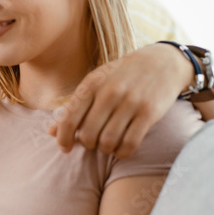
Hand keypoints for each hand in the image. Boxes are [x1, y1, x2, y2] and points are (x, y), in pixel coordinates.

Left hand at [47, 43, 192, 157]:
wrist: (162, 62)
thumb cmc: (122, 76)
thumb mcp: (96, 83)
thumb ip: (74, 107)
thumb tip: (51, 132)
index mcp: (92, 85)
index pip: (69, 119)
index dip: (64, 138)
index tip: (66, 148)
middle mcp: (109, 93)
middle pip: (88, 135)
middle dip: (88, 144)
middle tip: (94, 142)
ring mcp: (130, 102)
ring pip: (108, 142)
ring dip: (106, 149)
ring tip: (108, 144)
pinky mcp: (149, 112)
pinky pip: (130, 143)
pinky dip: (122, 152)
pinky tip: (122, 149)